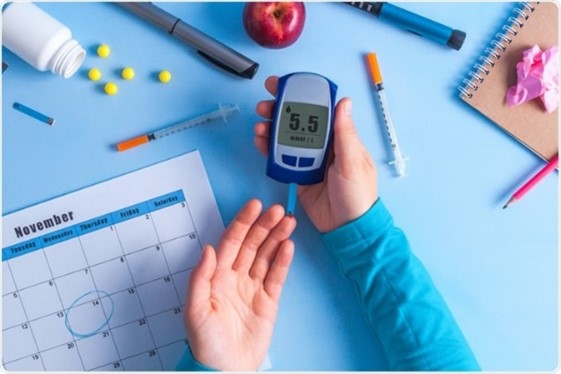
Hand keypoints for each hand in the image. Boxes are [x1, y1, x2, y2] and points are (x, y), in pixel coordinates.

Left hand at [185, 199, 295, 369]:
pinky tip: (288, 245)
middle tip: (279, 210)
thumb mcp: (195, 310)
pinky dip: (283, 260)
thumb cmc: (206, 344)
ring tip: (289, 222)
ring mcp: (252, 288)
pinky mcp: (268, 301)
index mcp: (216, 276)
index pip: (231, 242)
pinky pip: (276, 276)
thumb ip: (200, 278)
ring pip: (266, 256)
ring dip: (277, 238)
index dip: (243, 222)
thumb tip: (208, 249)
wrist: (226, 370)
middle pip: (252, 244)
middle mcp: (235, 277)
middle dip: (265, 226)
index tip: (255, 206)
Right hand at [254, 76, 378, 232]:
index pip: (320, 111)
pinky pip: (281, 159)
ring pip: (287, 139)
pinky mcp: (299, 176)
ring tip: (259, 125)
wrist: (348, 228)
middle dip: (280, 111)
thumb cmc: (358, 195)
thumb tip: (344, 102)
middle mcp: (324, 147)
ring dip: (271, 129)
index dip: (303, 97)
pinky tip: (260, 141)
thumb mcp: (352, 162)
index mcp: (340, 139)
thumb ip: (345, 133)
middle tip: (264, 105)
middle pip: (298, 123)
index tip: (285, 86)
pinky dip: (269, 149)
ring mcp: (310, 161)